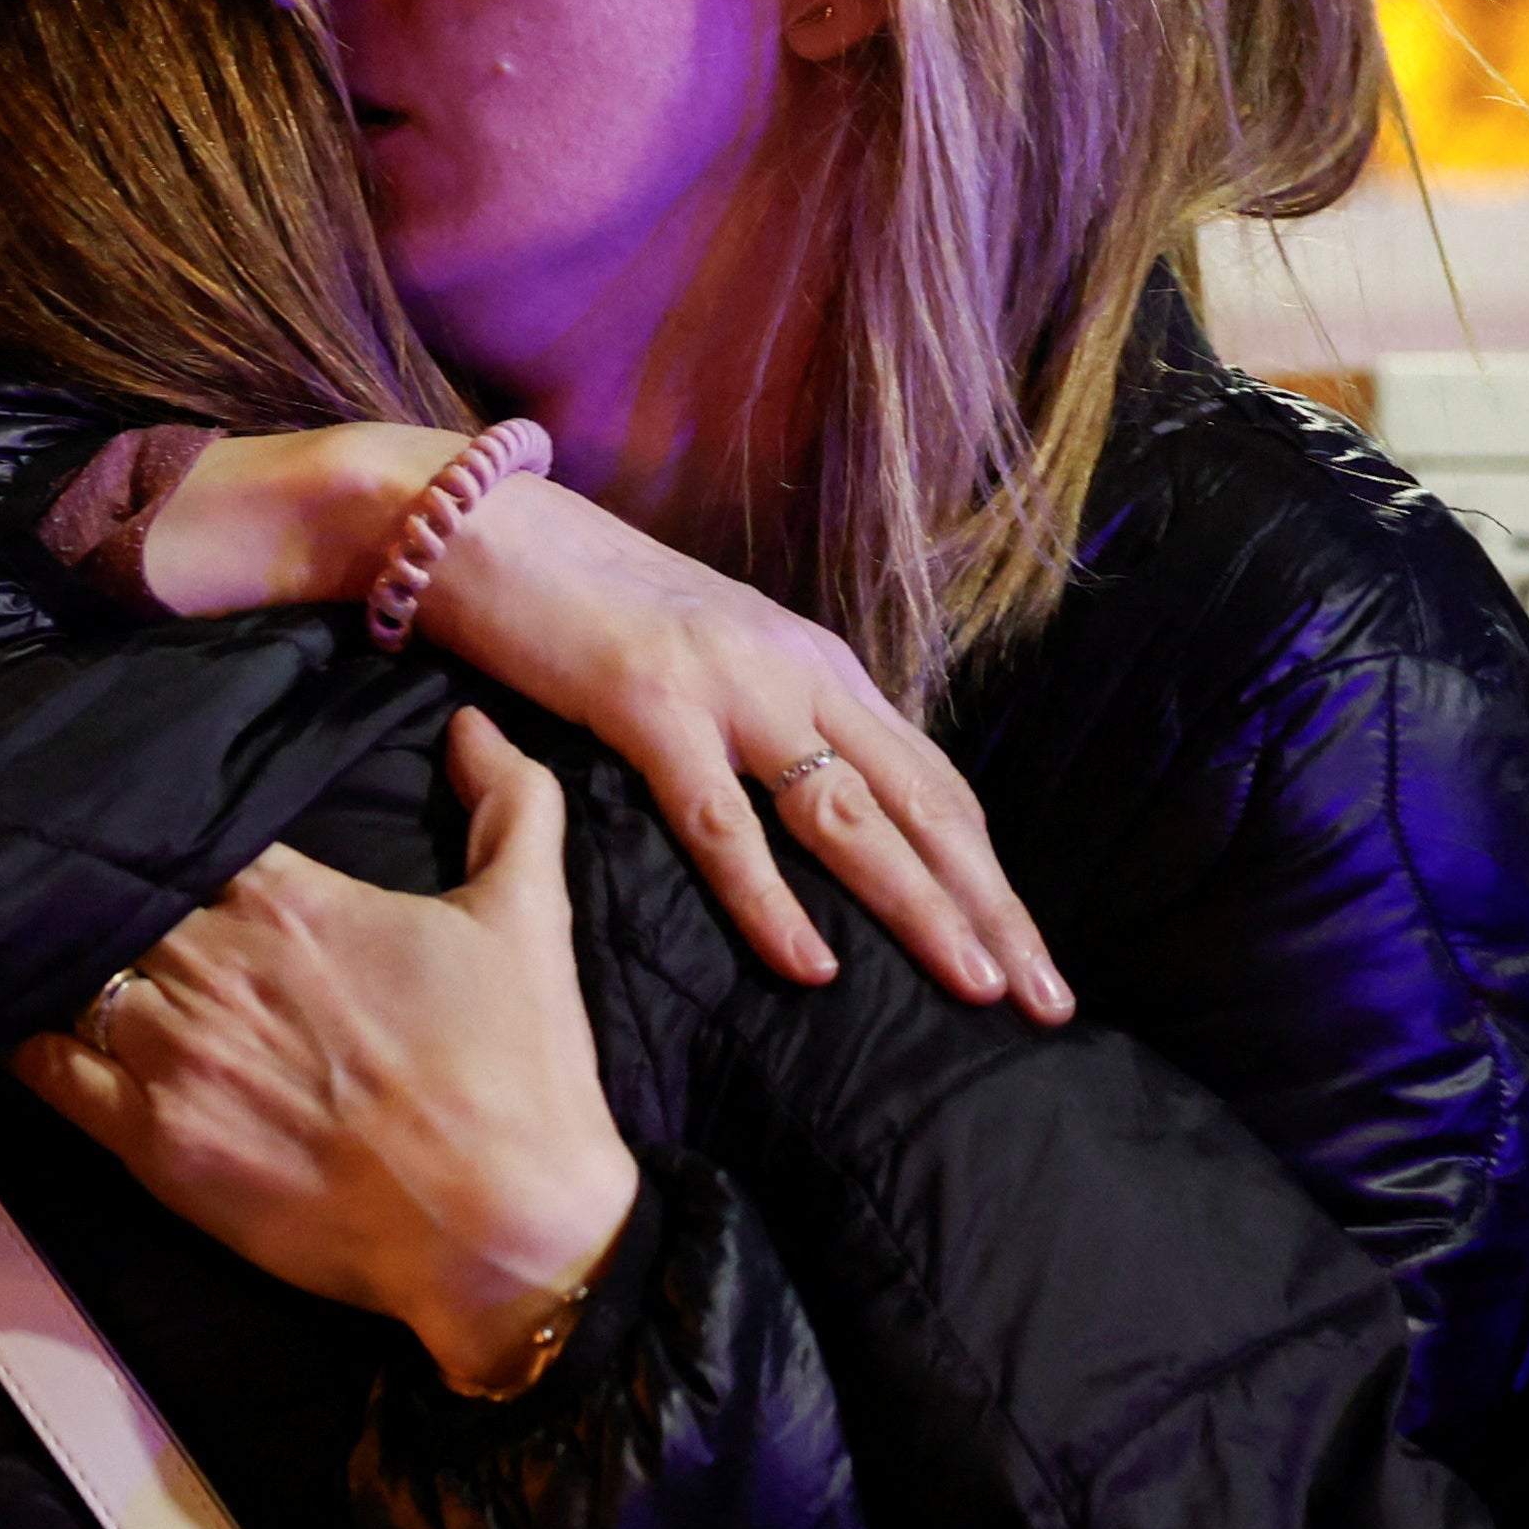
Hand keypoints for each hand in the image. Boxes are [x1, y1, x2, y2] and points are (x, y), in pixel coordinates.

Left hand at [12, 707, 641, 1390]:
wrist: (505, 1227)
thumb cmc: (519, 1072)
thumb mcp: (531, 916)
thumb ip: (509, 802)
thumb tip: (470, 723)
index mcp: (285, 897)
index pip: (176, 832)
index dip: (151, 831)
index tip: (135, 829)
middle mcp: (210, 961)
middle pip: (111, 899)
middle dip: (96, 892)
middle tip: (71, 886)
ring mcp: (170, 1051)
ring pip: (67, 974)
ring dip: (57, 963)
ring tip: (38, 953)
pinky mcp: (148, 1140)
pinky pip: (45, 1070)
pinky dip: (25, 1041)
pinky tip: (20, 1026)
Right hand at [139, 433, 1065, 1023]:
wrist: (481, 526)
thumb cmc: (583, 603)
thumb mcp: (707, 661)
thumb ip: (769, 722)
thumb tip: (819, 808)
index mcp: (820, 664)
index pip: (936, 786)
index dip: (990, 876)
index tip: (1028, 959)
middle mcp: (800, 671)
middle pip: (927, 809)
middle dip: (994, 910)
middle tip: (1048, 1003)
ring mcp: (730, 685)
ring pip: (854, 819)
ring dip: (925, 909)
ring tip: (977, 988)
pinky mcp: (650, 705)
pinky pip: (725, 823)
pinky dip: (774, 901)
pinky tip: (811, 965)